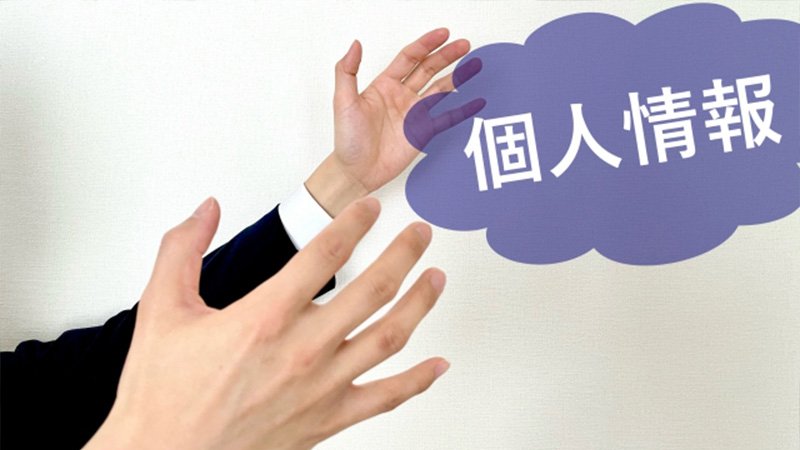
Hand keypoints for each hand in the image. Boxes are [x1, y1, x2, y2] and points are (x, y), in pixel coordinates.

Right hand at [84, 196, 447, 449]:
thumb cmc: (163, 394)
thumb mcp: (160, 310)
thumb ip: (181, 251)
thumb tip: (204, 210)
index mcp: (265, 318)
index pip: (325, 254)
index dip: (354, 223)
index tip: (369, 206)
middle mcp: (302, 350)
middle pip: (372, 289)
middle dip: (403, 254)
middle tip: (420, 233)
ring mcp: (321, 387)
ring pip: (389, 337)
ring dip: (419, 303)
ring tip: (435, 278)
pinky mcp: (328, 419)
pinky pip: (386, 398)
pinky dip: (417, 381)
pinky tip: (438, 365)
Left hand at [306, 28, 482, 215]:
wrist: (357, 172)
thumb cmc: (348, 140)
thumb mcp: (343, 102)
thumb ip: (347, 71)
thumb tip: (355, 45)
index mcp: (384, 85)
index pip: (410, 58)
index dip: (426, 44)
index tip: (442, 34)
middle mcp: (402, 96)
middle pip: (429, 69)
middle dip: (447, 56)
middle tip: (464, 45)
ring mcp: (414, 113)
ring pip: (441, 88)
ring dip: (457, 76)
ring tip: (473, 64)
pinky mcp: (423, 132)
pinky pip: (447, 118)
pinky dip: (463, 109)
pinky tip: (476, 101)